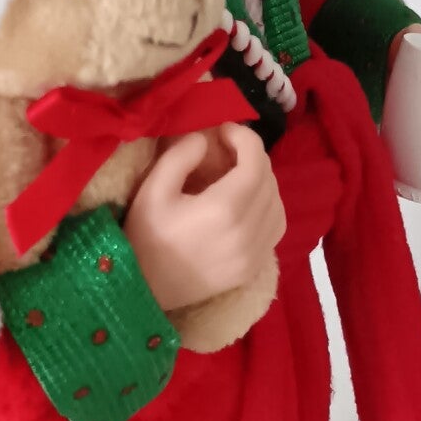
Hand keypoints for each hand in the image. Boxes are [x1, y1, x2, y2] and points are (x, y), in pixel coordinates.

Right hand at [126, 124, 284, 310]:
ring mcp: (254, 253)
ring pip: (278, 204)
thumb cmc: (144, 237)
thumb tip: (206, 141)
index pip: (255, 162)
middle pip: (268, 181)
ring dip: (264, 182)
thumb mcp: (153, 189)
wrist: (142, 289)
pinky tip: (248, 204)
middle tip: (229, 150)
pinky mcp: (252, 268)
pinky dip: (269, 209)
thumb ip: (181, 156)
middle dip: (253, 157)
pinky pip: (275, 229)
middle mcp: (248, 231)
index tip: (225, 130)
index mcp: (224, 209)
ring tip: (239, 175)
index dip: (245, 137)